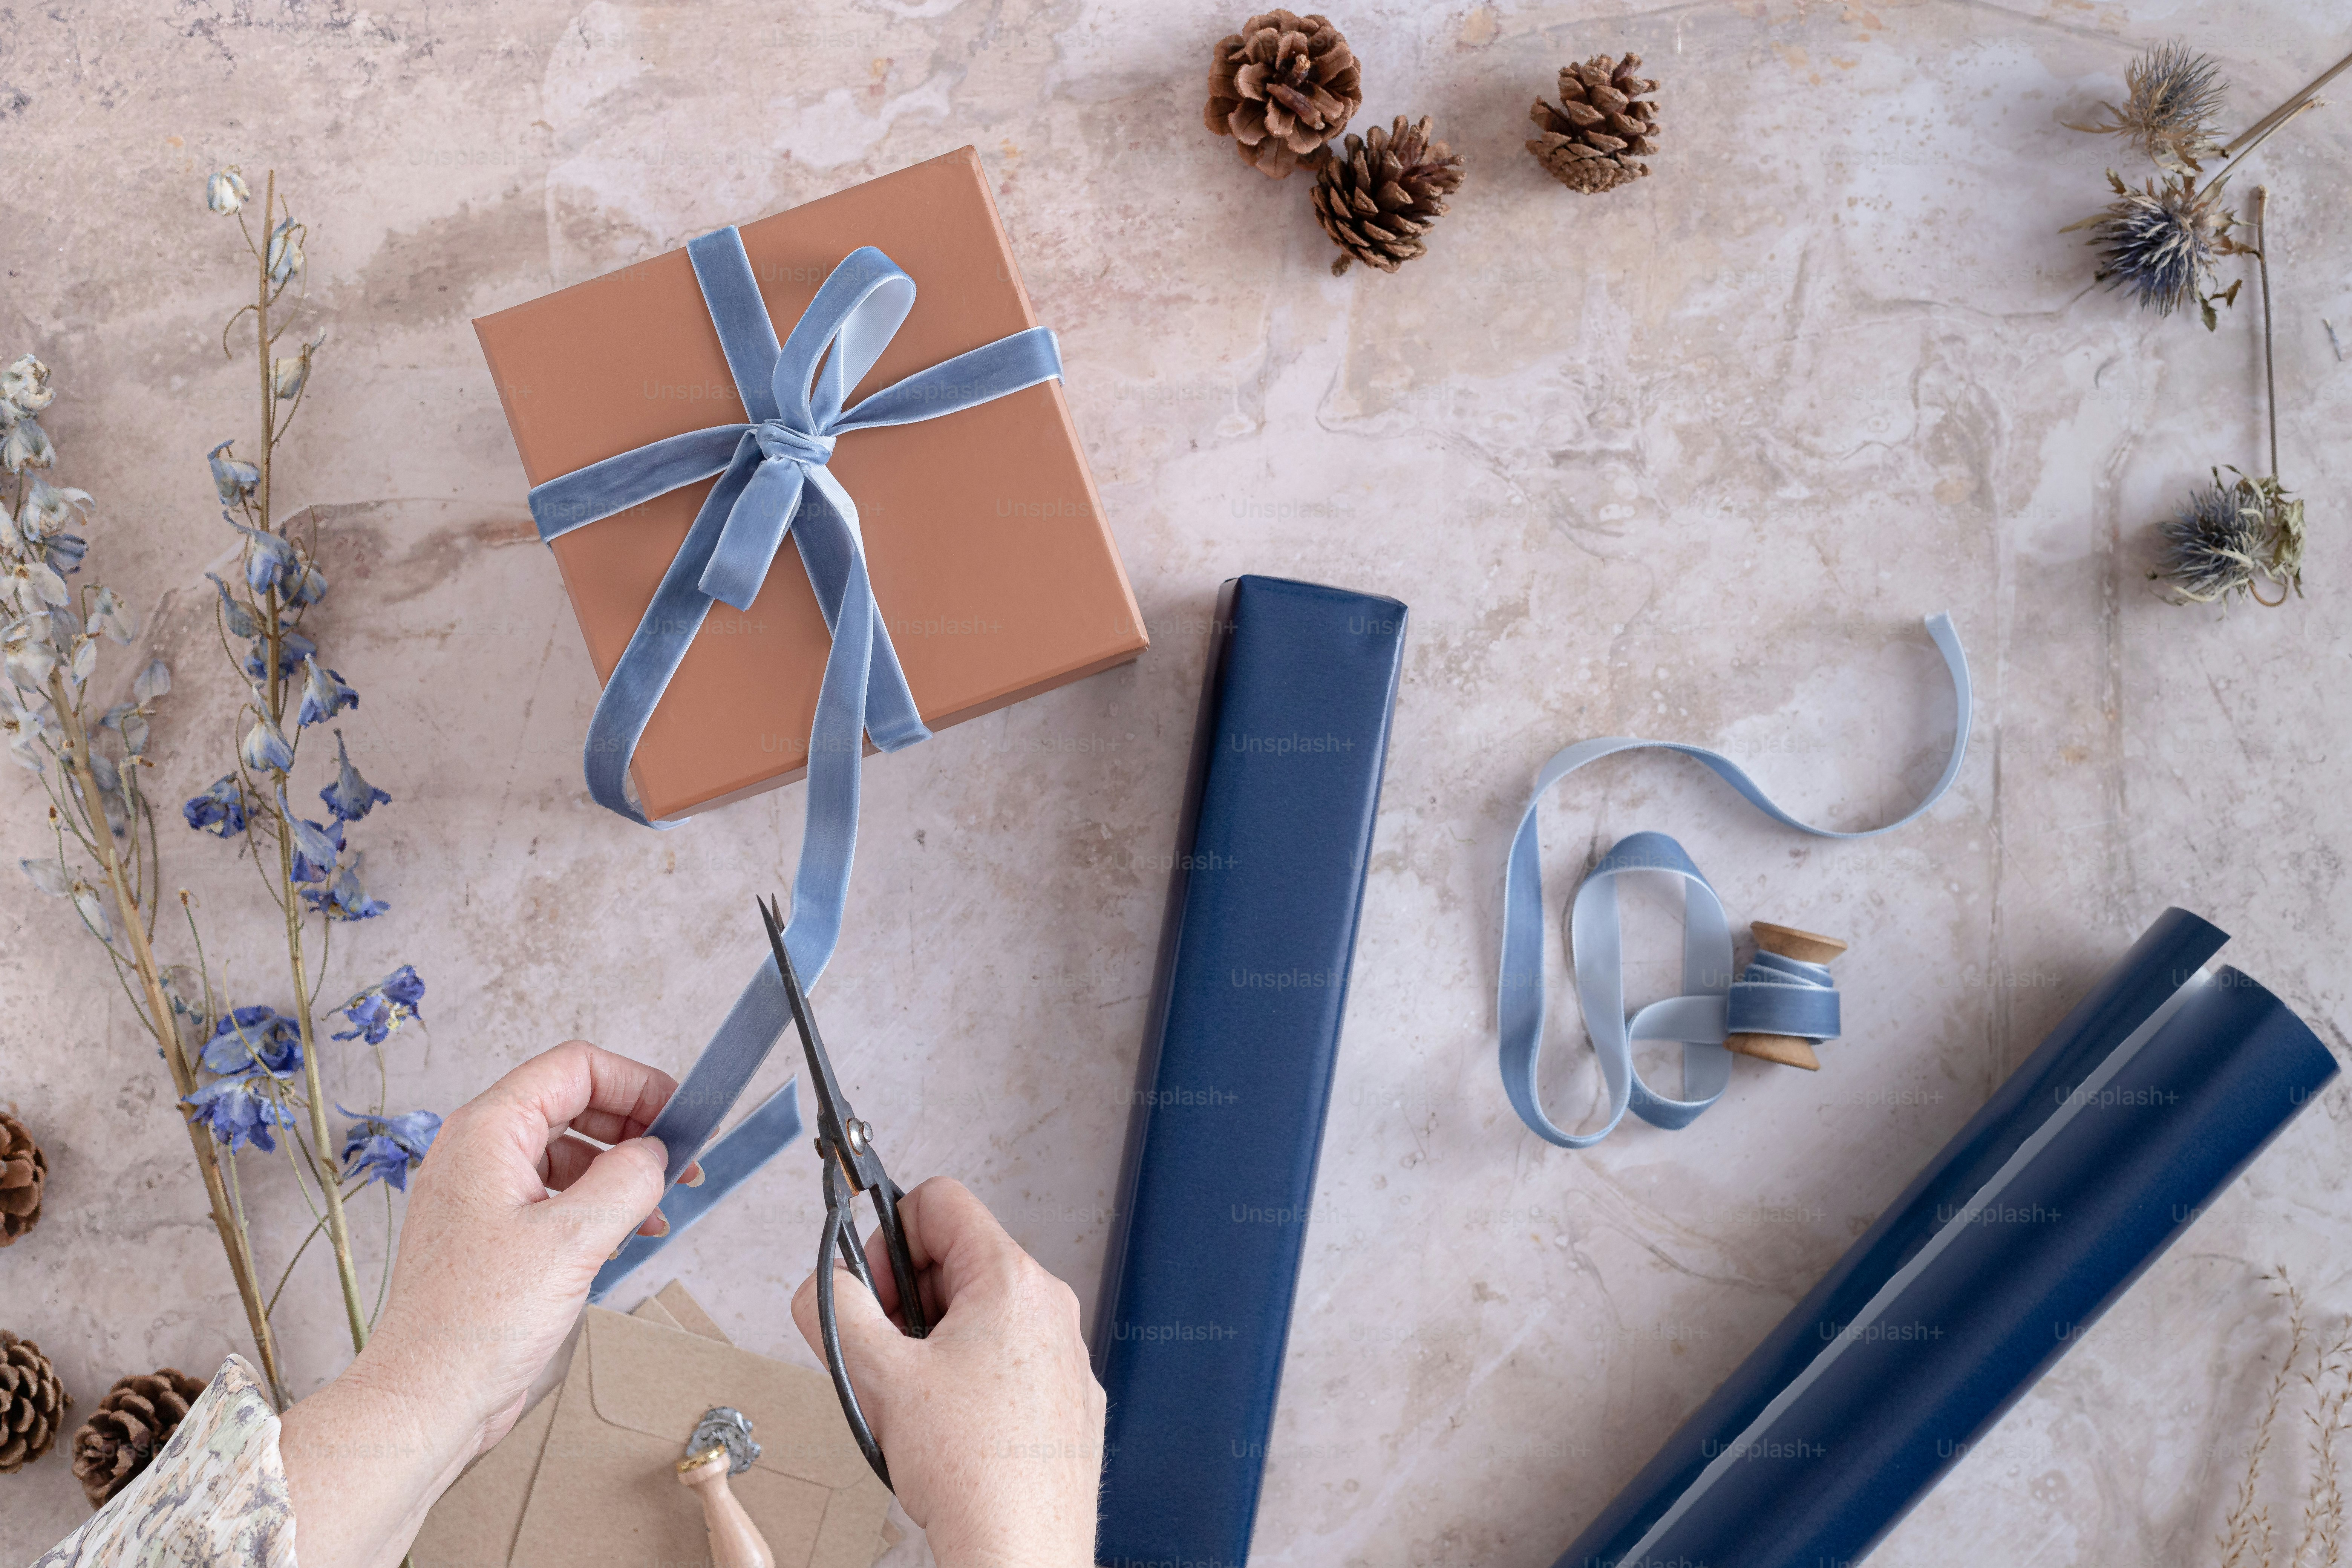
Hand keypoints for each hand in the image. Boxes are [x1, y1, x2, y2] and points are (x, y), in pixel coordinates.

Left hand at [279, 1040, 695, 1567]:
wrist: (428, 1396)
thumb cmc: (477, 1323)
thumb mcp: (574, 1240)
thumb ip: (628, 1181)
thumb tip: (656, 1154)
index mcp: (487, 1132)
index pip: (574, 1068)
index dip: (637, 1082)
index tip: (680, 1114)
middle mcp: (479, 1152)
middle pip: (573, 1104)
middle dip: (634, 1128)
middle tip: (681, 1160)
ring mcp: (483, 1193)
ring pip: (568, 1152)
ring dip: (621, 1171)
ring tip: (662, 1207)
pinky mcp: (493, 1233)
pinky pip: (556, 1194)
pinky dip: (598, 1203)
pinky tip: (631, 1233)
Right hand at [791, 1178, 1104, 1567]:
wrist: (1021, 1551)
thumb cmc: (970, 1470)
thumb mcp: (878, 1375)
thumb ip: (835, 1311)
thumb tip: (820, 1286)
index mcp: (1012, 1280)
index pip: (939, 1202)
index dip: (888, 1236)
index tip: (868, 1288)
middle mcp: (1050, 1308)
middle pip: (957, 1261)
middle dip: (904, 1299)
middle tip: (879, 1353)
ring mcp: (1064, 1357)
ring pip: (979, 1318)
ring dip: (931, 1344)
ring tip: (910, 1401)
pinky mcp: (1067, 1402)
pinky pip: (1006, 1364)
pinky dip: (968, 1380)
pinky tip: (948, 1428)